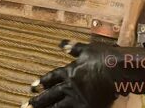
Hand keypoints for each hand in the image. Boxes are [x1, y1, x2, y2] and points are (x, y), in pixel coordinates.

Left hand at [23, 40, 144, 107]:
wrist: (118, 69)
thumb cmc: (105, 57)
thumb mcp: (87, 49)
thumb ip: (74, 48)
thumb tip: (62, 44)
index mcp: (70, 71)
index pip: (52, 77)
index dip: (42, 82)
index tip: (32, 86)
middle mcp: (71, 85)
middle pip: (50, 95)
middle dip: (37, 101)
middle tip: (26, 105)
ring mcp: (77, 98)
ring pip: (57, 107)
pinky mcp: (86, 107)